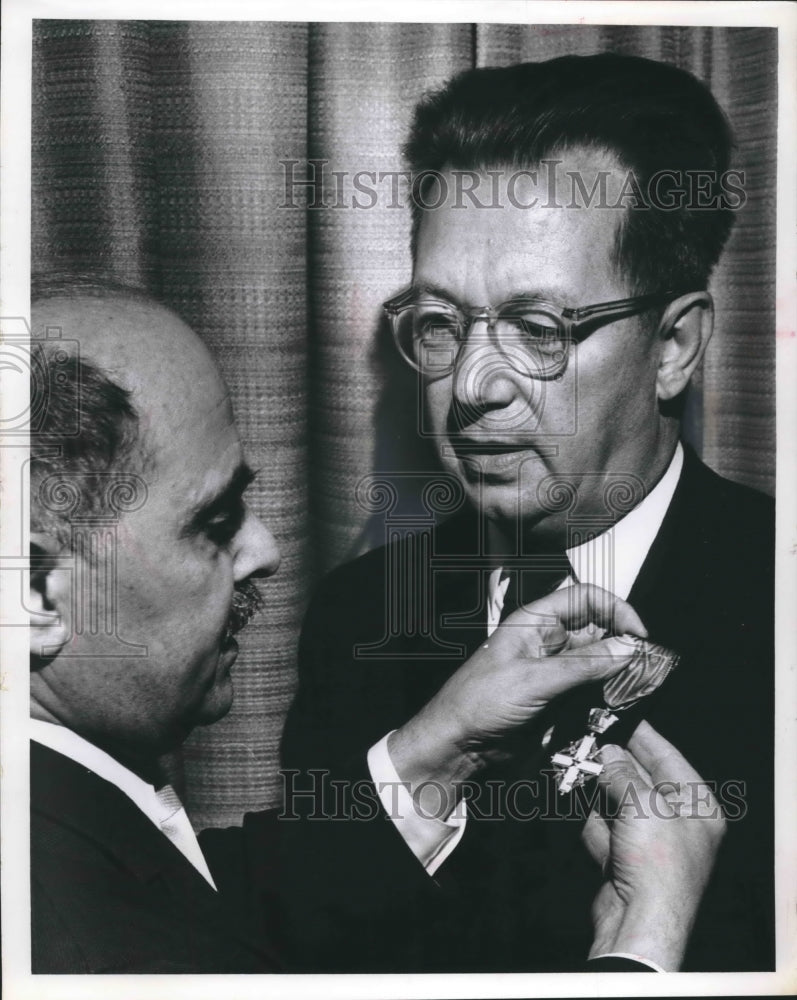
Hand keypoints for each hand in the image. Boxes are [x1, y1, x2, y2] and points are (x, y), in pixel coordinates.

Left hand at [389, 584, 646, 795]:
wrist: (458, 746)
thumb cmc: (478, 702)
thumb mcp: (533, 679)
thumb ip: (583, 664)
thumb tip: (627, 647)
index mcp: (535, 622)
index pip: (585, 598)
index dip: (615, 609)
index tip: (638, 634)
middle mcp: (548, 641)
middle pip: (598, 630)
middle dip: (622, 644)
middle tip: (645, 665)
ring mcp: (555, 671)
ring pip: (599, 663)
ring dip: (618, 673)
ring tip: (635, 687)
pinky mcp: (559, 698)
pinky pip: (592, 690)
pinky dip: (608, 695)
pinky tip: (619, 704)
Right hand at [583, 721, 725, 970]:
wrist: (638, 922)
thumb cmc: (657, 860)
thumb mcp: (643, 805)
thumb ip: (622, 772)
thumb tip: (605, 750)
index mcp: (698, 808)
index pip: (670, 759)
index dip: (643, 735)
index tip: (620, 714)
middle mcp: (678, 824)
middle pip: (642, 779)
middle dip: (613, 759)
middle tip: (587, 733)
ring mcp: (649, 843)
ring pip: (618, 801)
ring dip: (596, 782)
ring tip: (572, 755)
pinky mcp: (623, 860)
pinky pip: (603, 826)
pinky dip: (586, 811)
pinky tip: (568, 790)